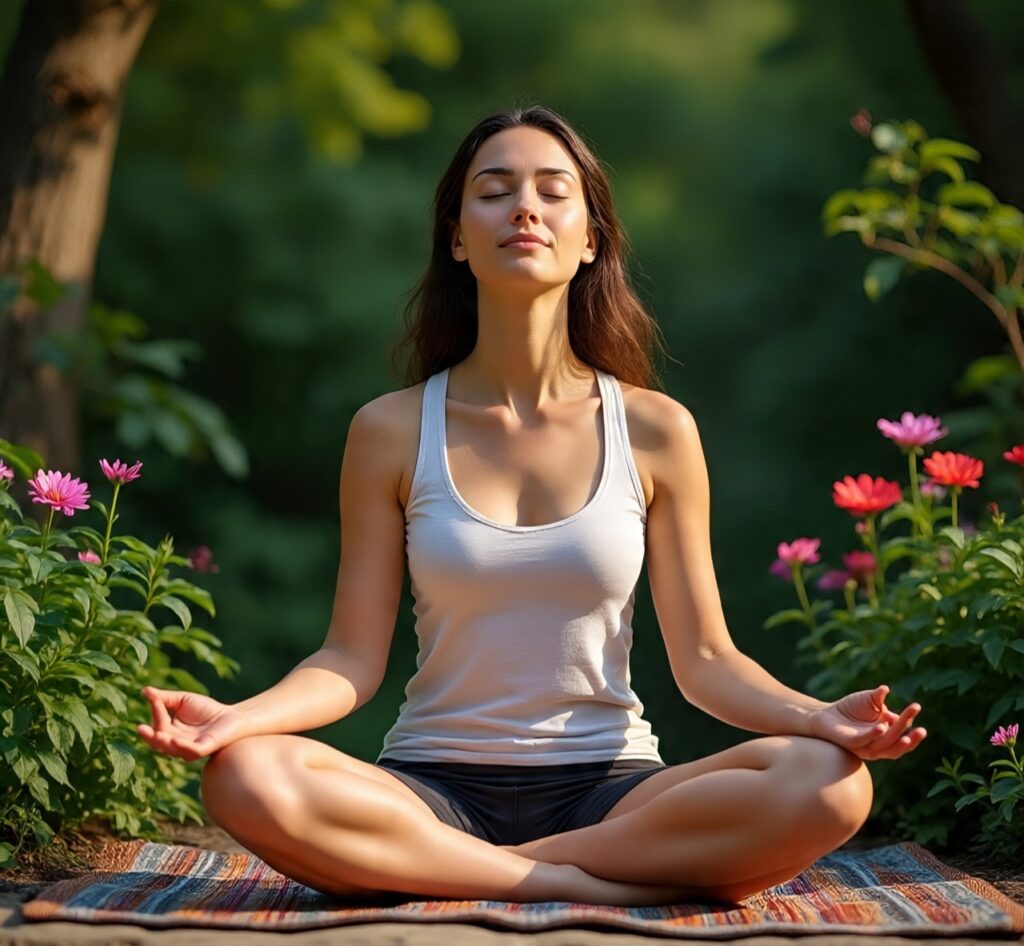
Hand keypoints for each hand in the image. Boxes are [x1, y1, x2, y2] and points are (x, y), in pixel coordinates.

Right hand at [137, 686, 247, 760]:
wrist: (231, 715)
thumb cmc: (206, 709)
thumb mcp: (183, 700)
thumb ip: (164, 698)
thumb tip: (144, 691)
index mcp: (170, 732)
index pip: (158, 724)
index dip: (155, 712)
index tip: (154, 699)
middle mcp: (176, 743)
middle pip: (159, 742)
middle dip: (149, 737)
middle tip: (140, 729)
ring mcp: (189, 748)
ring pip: (173, 749)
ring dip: (164, 743)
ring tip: (157, 735)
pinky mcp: (204, 749)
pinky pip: (191, 751)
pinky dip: (182, 746)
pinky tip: (175, 740)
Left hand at [807, 684, 925, 760]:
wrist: (826, 714)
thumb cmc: (850, 708)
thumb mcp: (868, 700)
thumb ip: (877, 698)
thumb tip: (885, 690)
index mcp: (885, 733)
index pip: (903, 732)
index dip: (910, 722)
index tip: (916, 707)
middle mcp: (878, 742)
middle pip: (898, 743)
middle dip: (912, 738)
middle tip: (923, 730)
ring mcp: (865, 745)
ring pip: (885, 747)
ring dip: (897, 741)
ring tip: (907, 733)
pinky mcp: (852, 744)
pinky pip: (865, 741)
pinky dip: (874, 735)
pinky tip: (882, 726)